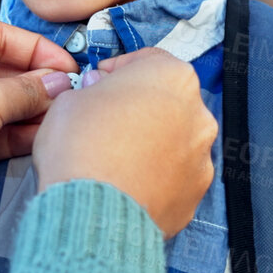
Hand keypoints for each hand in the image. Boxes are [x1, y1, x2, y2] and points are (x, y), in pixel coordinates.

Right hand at [32, 48, 215, 235]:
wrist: (92, 212)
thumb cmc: (80, 147)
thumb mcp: (70, 100)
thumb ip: (92, 90)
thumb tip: (99, 92)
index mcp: (171, 77)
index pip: (148, 60)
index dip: (119, 69)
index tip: (100, 81)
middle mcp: (198, 114)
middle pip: (167, 103)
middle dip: (139, 109)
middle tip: (106, 122)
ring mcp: (202, 158)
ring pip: (175, 142)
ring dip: (151, 145)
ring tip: (116, 161)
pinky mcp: (195, 195)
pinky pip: (174, 179)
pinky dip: (155, 179)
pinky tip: (127, 186)